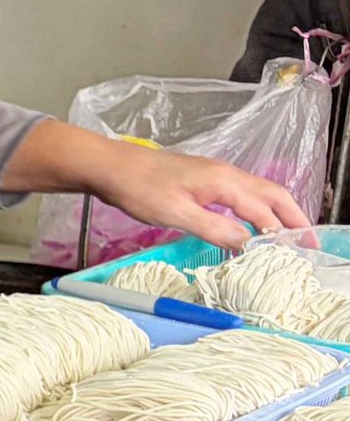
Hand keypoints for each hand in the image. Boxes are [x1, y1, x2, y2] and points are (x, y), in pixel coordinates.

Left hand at [91, 146, 306, 251]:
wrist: (111, 166)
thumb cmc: (138, 189)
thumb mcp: (174, 214)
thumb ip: (212, 228)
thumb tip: (246, 243)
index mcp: (224, 182)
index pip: (264, 211)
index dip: (282, 233)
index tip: (299, 255)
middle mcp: (227, 175)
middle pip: (274, 195)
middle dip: (295, 218)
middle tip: (309, 243)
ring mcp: (217, 175)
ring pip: (261, 192)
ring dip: (280, 212)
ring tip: (291, 236)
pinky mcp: (205, 180)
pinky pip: (244, 194)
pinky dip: (260, 208)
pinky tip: (254, 223)